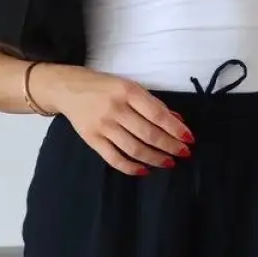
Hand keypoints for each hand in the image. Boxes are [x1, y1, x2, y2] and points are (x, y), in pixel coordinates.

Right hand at [29, 65, 193, 175]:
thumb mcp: (129, 86)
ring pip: (134, 148)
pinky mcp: (92, 139)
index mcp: (127, 91)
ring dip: (155, 158)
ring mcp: (102, 125)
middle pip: (148, 134)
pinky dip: (131, 167)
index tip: (189, 139)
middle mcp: (115, 108)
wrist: (68, 88)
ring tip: (168, 162)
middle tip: (183, 154)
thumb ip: (152, 104)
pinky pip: (114, 158)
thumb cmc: (104, 86)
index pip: (157, 114)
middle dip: (170, 146)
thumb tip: (177, 121)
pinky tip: (145, 170)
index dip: (175, 129)